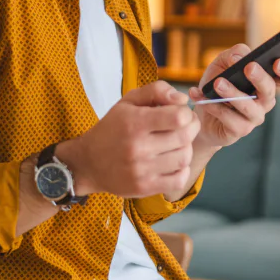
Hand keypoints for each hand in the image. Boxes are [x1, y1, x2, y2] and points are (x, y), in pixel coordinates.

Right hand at [56, 81, 199, 198]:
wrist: (88, 163)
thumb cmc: (112, 128)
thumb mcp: (128, 101)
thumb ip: (156, 91)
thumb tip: (183, 99)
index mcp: (134, 123)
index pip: (178, 117)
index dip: (186, 112)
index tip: (181, 113)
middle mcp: (138, 148)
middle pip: (185, 137)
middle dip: (191, 128)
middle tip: (184, 126)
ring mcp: (142, 170)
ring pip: (184, 158)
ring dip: (186, 148)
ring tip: (176, 144)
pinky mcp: (145, 188)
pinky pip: (179, 179)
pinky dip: (182, 169)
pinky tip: (172, 162)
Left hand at [186, 45, 279, 149]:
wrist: (200, 114)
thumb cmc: (217, 85)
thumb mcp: (222, 63)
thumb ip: (233, 54)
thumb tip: (238, 57)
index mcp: (266, 82)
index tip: (278, 62)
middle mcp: (265, 101)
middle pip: (270, 91)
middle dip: (260, 78)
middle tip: (249, 67)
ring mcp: (254, 118)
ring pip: (249, 106)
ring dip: (233, 93)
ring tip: (217, 83)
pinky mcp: (239, 130)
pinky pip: (229, 118)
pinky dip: (214, 107)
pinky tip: (202, 97)